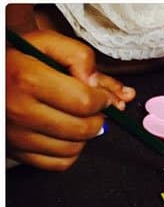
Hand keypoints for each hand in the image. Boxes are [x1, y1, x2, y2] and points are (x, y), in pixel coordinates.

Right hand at [6, 30, 134, 170]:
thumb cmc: (17, 57)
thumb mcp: (47, 42)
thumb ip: (79, 56)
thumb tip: (98, 83)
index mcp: (30, 80)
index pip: (83, 101)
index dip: (104, 98)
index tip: (105, 95)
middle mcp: (20, 111)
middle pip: (81, 128)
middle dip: (100, 117)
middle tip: (99, 107)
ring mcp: (16, 135)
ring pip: (71, 149)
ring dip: (86, 135)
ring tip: (83, 118)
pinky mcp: (15, 151)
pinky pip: (56, 164)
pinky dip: (71, 152)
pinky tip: (70, 133)